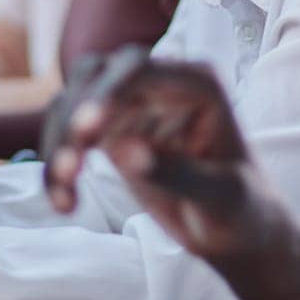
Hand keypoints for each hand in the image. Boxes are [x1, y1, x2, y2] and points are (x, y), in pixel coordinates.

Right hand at [43, 48, 282, 261]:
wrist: (234, 232)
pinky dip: (58, 164)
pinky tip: (64, 203)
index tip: (85, 131)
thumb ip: (177, 174)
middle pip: (96, 76)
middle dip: (73, 117)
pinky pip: (69, 134)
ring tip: (63, 197)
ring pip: (72, 103)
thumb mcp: (220, 197)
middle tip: (68, 169)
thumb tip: (126, 152)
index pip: (139, 68)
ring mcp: (133, 105)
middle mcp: (161, 84)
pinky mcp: (112, 131)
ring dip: (58, 144)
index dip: (106, 92)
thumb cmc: (241, 209)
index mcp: (198, 83)